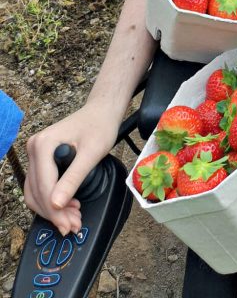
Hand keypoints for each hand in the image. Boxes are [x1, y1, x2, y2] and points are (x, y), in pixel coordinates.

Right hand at [24, 104, 119, 234]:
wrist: (101, 112)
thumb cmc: (100, 127)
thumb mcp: (91, 153)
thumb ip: (73, 178)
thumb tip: (56, 204)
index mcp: (43, 145)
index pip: (44, 187)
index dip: (55, 210)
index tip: (69, 225)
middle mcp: (34, 148)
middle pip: (37, 191)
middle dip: (54, 213)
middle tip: (72, 226)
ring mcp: (36, 153)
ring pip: (35, 192)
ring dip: (51, 210)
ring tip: (72, 220)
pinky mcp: (41, 159)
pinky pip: (40, 185)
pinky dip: (51, 199)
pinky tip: (68, 207)